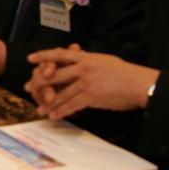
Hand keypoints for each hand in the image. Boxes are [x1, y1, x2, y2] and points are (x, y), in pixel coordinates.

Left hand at [25, 47, 159, 118]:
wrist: (140, 84)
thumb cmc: (125, 73)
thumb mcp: (105, 61)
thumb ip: (89, 60)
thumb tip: (79, 56)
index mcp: (86, 57)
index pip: (59, 54)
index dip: (43, 55)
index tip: (31, 58)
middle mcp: (83, 68)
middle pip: (55, 74)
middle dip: (39, 82)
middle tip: (28, 87)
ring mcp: (86, 82)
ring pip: (61, 93)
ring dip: (48, 103)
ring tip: (39, 109)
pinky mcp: (91, 95)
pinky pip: (72, 105)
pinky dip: (61, 111)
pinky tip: (54, 115)